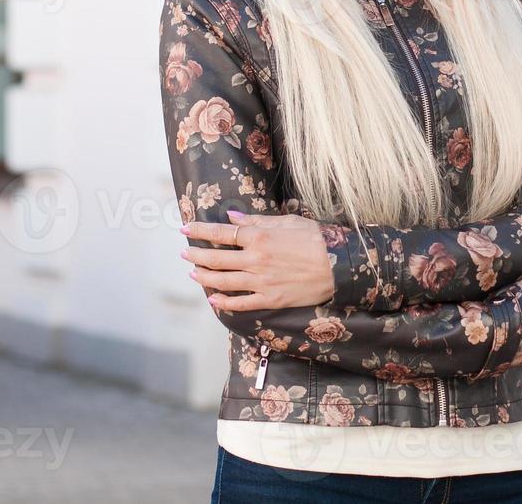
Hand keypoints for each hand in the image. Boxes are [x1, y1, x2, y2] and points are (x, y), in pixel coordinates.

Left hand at [180, 211, 334, 311]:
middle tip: (184, 252)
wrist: (338, 264)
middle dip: (196, 255)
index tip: (185, 228)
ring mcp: (261, 282)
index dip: (200, 231)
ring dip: (204, 278)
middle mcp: (255, 260)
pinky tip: (213, 300)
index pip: (221, 234)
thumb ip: (257, 221)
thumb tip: (232, 218)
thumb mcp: (287, 221)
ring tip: (193, 274)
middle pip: (216, 259)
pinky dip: (224, 302)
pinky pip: (241, 303)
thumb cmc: (315, 238)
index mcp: (259, 237)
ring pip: (223, 282)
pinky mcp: (270, 299)